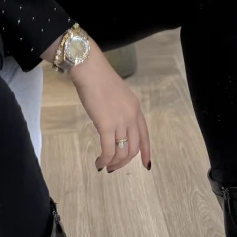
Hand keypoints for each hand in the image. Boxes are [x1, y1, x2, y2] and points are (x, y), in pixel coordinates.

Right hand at [70, 46, 152, 172]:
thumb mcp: (117, 95)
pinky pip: (108, 150)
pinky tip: (99, 162)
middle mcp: (132, 116)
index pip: (145, 135)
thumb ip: (120, 111)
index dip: (146, 152)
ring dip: (114, 163)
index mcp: (136, 108)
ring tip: (105, 165)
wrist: (90, 69)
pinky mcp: (106, 125)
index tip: (146, 165)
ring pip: (122, 152)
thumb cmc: (99, 78)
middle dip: (124, 161)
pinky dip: (104, 160)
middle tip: (114, 166)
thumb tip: (112, 128)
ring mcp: (120, 121)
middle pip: (134, 148)